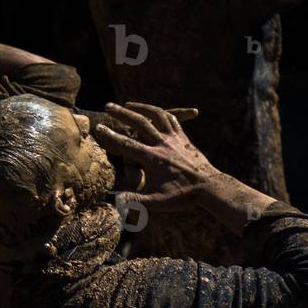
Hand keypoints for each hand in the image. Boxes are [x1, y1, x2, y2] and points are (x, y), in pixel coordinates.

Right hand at [94, 102, 218, 211]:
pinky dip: (164, 113)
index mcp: (152, 158)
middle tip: (107, 106)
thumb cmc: (183, 196)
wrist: (210, 187)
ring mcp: (174, 139)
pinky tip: (158, 112)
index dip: (109, 136)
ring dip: (141, 107)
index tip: (97, 129)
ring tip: (129, 105)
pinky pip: (173, 119)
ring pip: (156, 115)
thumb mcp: (157, 202)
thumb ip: (135, 201)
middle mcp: (162, 144)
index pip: (125, 144)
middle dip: (120, 114)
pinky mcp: (183, 138)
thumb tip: (114, 202)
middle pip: (138, 122)